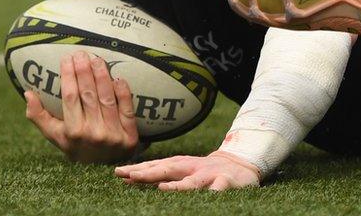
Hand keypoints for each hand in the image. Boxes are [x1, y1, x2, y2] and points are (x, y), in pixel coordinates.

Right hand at [24, 51, 140, 163]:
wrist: (102, 169)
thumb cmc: (76, 146)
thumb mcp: (55, 136)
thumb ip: (39, 116)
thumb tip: (27, 93)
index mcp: (72, 132)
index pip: (70, 97)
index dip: (68, 76)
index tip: (66, 58)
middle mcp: (92, 132)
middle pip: (88, 94)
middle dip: (85, 71)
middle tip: (82, 52)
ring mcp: (113, 134)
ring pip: (107, 98)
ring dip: (103, 76)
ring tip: (97, 59)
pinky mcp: (130, 135)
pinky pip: (127, 109)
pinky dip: (124, 93)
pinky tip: (119, 78)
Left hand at [115, 151, 261, 190]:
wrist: (242, 163)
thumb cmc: (206, 169)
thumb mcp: (183, 168)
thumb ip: (160, 173)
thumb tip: (128, 177)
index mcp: (181, 164)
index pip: (157, 166)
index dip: (139, 169)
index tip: (119, 173)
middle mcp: (193, 167)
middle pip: (169, 169)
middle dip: (150, 173)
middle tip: (130, 176)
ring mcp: (210, 175)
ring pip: (192, 182)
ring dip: (177, 185)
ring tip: (161, 189)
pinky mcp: (226, 182)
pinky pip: (219, 189)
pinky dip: (212, 192)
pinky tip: (206, 196)